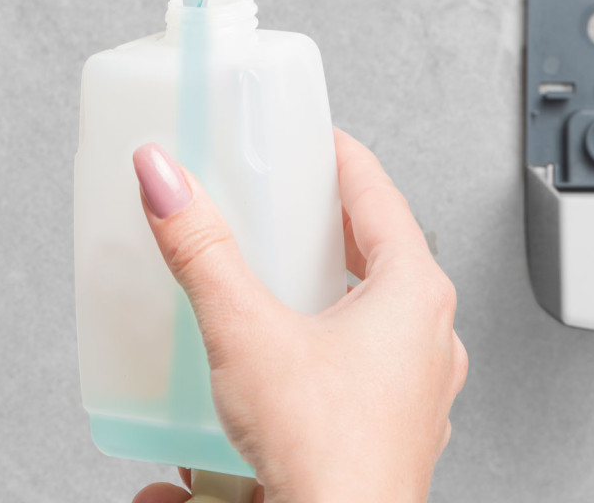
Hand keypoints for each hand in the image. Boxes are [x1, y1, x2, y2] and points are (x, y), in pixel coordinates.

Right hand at [130, 129, 467, 502]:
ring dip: (330, 279)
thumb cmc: (326, 459)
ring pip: (375, 303)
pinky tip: (285, 349)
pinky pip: (366, 354)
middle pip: (377, 244)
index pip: (376, 189)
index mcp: (413, 291)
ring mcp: (416, 381)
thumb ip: (202, 250)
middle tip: (284, 198)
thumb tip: (166, 181)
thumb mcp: (248, 332)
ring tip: (281, 270)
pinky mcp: (393, 420)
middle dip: (326, 219)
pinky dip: (329, 335)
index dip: (335, 153)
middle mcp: (427, 333)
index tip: (305, 135)